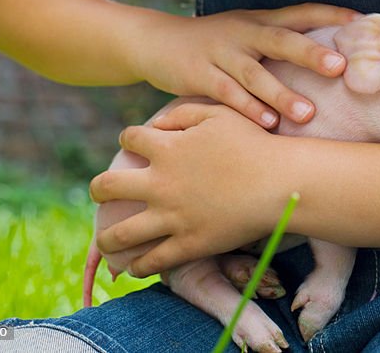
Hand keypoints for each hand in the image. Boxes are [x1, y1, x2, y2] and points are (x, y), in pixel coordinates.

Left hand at [90, 104, 292, 275]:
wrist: (281, 182)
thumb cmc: (255, 144)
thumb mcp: (219, 115)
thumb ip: (184, 113)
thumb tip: (157, 123)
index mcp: (167, 149)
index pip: (128, 139)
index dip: (129, 139)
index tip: (134, 145)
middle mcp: (160, 184)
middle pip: (106, 186)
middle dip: (99, 189)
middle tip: (102, 193)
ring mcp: (172, 217)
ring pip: (119, 233)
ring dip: (106, 238)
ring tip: (106, 240)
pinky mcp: (188, 244)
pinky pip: (151, 261)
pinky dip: (138, 266)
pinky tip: (135, 266)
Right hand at [132, 3, 359, 126]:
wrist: (154, 42)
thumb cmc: (215, 44)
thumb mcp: (247, 33)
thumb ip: (281, 42)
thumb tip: (332, 57)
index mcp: (260, 19)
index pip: (301, 12)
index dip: (330, 15)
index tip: (361, 21)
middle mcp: (243, 32)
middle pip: (281, 39)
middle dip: (310, 53)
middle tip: (340, 67)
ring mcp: (220, 53)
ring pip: (255, 73)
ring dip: (282, 94)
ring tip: (308, 113)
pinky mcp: (199, 75)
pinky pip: (226, 93)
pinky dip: (248, 109)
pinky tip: (268, 123)